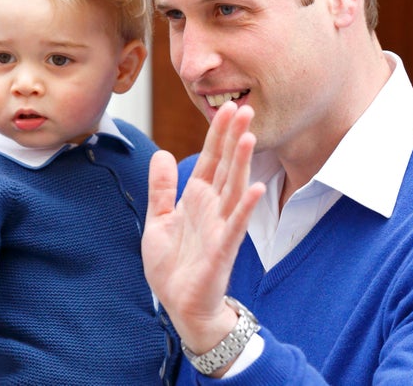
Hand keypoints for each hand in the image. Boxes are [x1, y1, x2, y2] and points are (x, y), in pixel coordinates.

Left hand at [142, 101, 264, 357]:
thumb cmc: (173, 265)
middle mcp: (212, 207)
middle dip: (233, 138)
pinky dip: (245, 206)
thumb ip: (161, 188)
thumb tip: (160, 153)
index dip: (217, 134)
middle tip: (244, 108)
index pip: (209, 158)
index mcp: (196, 198)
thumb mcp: (158, 220)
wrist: (179, 305)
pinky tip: (254, 188)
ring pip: (234, 188)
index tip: (226, 108)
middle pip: (225, 166)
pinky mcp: (223, 249)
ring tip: (249, 137)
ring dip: (242, 163)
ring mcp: (220, 226)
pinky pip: (236, 224)